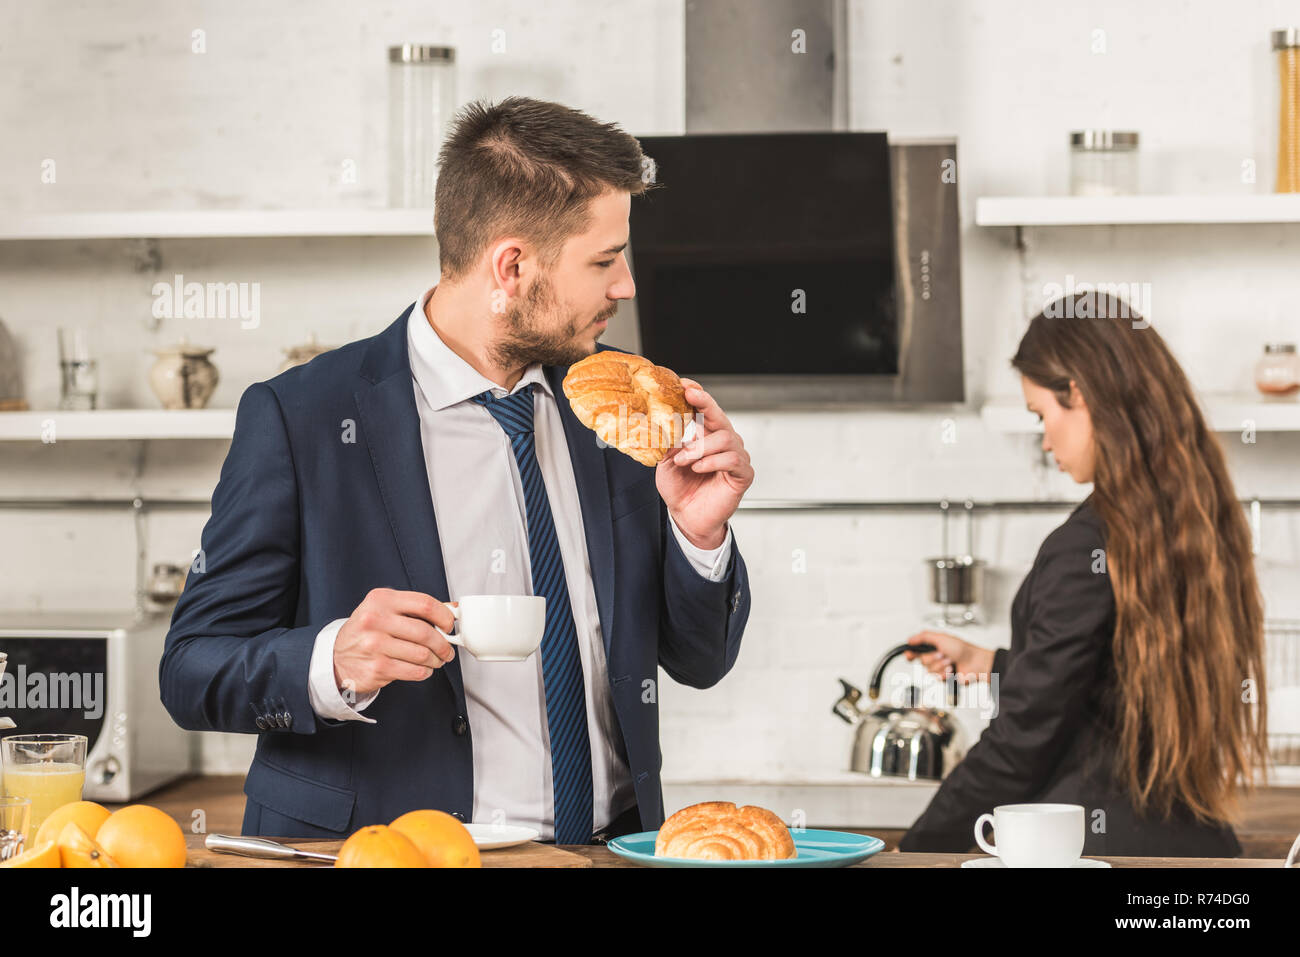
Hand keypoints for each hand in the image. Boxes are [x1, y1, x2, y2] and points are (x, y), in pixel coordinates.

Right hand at [333, 588, 457, 696]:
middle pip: (425, 632)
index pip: (425, 604)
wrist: (336, 656)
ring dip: (436, 660)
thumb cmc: (368, 631)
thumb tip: (453, 608)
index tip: (450, 626)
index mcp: (381, 600)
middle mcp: (375, 620)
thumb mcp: (386, 610)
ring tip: (436, 660)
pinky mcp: (377, 668)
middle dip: (443, 644)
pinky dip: (425, 672)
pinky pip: (414, 671)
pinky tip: (423, 669)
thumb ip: (417, 609)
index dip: (444, 616)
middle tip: (447, 650)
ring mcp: (374, 645)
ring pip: (422, 654)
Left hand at [656, 378, 753, 548]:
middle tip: (690, 396)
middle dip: (705, 404)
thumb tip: (661, 420)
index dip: (698, 394)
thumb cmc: (680, 488)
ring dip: (700, 447)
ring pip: (725, 438)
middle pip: (720, 416)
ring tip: (684, 460)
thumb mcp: (667, 460)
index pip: (705, 409)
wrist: (687, 517)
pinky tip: (698, 468)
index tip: (684, 384)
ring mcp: (736, 456)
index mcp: (707, 435)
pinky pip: (732, 459)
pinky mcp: (743, 473)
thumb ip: (669, 441)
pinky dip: (712, 461)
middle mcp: (724, 441)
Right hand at [903, 630, 994, 683]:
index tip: (909, 655)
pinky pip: (937, 679)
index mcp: (933, 646)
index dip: (910, 654)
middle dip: (932, 658)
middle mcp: (935, 657)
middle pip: (922, 662)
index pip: (915, 651)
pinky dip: (945, 674)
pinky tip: (952, 670)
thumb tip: (909, 639)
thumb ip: (923, 637)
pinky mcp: (944, 678)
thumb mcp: (941, 638)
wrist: (975, 663)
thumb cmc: (963, 649)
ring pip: (929, 671)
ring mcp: (940, 668)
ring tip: (950, 662)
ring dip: (940, 666)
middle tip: (943, 655)